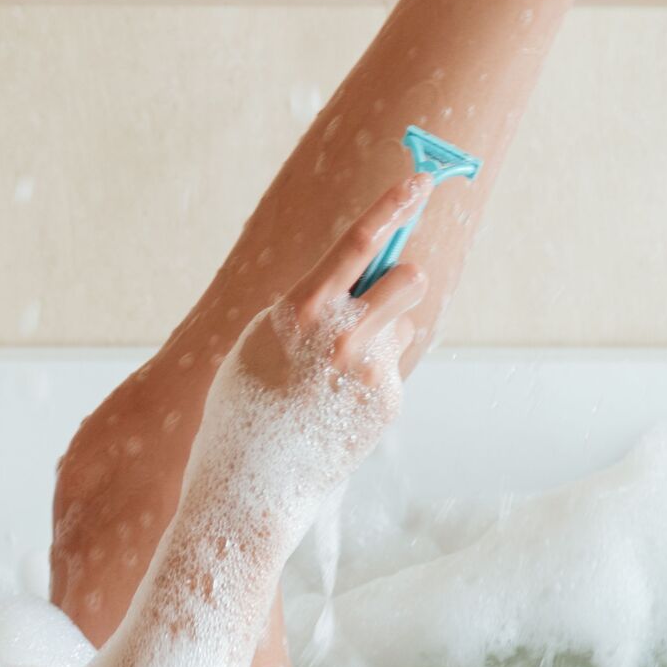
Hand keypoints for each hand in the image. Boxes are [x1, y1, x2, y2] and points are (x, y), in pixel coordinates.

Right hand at [221, 173, 432, 467]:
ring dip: (381, 336)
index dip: (391, 206)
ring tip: (336, 372)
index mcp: (300, 310)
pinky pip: (391, 369)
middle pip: (407, 279)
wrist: (248, 484)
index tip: (419, 182)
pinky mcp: (387, 402)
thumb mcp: (262, 340)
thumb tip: (361, 279)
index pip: (357, 243)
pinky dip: (370, 380)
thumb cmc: (246, 405)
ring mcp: (369, 371)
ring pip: (400, 326)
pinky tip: (337, 407)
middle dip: (401, 279)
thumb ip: (309, 307)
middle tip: (385, 292)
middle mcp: (341, 336)